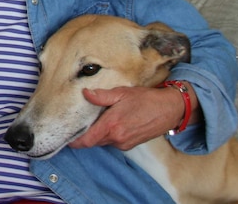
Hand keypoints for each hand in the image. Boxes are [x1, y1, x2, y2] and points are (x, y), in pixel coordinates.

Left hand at [68, 85, 186, 150]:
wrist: (171, 109)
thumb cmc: (147, 99)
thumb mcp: (122, 92)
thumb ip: (101, 96)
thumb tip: (85, 93)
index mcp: (112, 125)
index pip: (86, 141)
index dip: (74, 140)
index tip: (67, 133)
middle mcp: (117, 138)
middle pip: (92, 141)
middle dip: (85, 134)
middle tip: (78, 121)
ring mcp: (125, 143)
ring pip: (102, 142)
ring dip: (97, 133)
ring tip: (96, 119)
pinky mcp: (131, 144)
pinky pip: (113, 142)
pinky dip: (108, 134)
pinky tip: (111, 122)